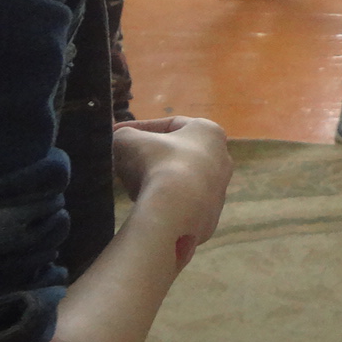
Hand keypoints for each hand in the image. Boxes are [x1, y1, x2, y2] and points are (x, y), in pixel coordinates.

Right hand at [111, 116, 232, 263]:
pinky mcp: (209, 217)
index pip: (171, 124)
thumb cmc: (156, 164)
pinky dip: (163, 204)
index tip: (119, 136)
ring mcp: (218, 190)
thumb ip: (123, 136)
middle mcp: (221, 159)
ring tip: (133, 188)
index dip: (140, 129)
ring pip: (179, 181)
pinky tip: (146, 207)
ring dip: (155, 182)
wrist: (176, 210)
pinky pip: (181, 205)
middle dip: (148, 158)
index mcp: (209, 132)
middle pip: (176, 154)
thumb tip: (121, 140)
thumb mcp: (128, 140)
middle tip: (124, 165)